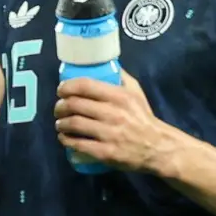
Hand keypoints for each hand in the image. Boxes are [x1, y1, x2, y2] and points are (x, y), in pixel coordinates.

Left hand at [53, 72, 172, 173]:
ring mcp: (108, 134)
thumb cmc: (143, 118)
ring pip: (73, 124)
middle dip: (60, 106)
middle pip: (74, 105)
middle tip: (58, 109)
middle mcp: (113, 113)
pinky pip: (78, 144)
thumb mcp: (136, 93)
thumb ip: (121, 78)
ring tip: (60, 124)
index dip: (67, 87)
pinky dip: (66, 141)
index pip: (85, 85)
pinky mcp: (105, 152)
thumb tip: (106, 63)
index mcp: (119, 96)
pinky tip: (65, 139)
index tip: (61, 90)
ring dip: (61, 124)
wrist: (157, 147)